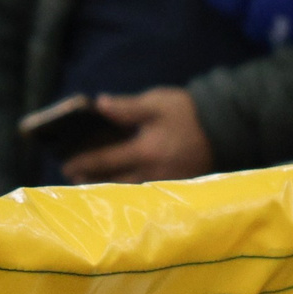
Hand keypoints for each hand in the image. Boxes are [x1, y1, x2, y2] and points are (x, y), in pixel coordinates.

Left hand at [62, 88, 213, 183]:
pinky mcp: (178, 185)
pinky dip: (129, 187)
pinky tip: (120, 182)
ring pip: (130, 189)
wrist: (227, 125)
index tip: (65, 165)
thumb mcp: (156, 103)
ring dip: (108, 186)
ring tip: (90, 182)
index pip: (106, 160)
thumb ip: (126, 107)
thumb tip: (98, 104)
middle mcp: (154, 173)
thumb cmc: (188, 112)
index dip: (83, 162)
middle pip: (114, 182)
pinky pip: (147, 190)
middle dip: (92, 180)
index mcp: (146, 152)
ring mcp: (167, 182)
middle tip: (72, 177)